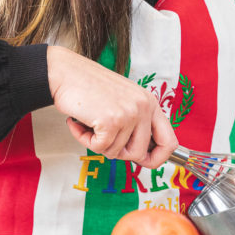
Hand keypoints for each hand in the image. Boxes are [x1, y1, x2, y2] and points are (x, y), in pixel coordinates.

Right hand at [46, 45, 177, 167]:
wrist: (64, 72)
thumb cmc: (89, 87)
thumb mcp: (124, 100)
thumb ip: (136, 123)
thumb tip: (142, 155)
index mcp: (149, 103)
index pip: (169, 142)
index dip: (157, 158)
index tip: (143, 162)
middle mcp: (143, 107)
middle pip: (139, 154)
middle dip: (118, 153)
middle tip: (103, 137)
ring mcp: (128, 114)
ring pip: (116, 153)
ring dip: (97, 143)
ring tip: (89, 122)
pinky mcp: (111, 121)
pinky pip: (99, 148)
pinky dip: (84, 140)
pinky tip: (79, 122)